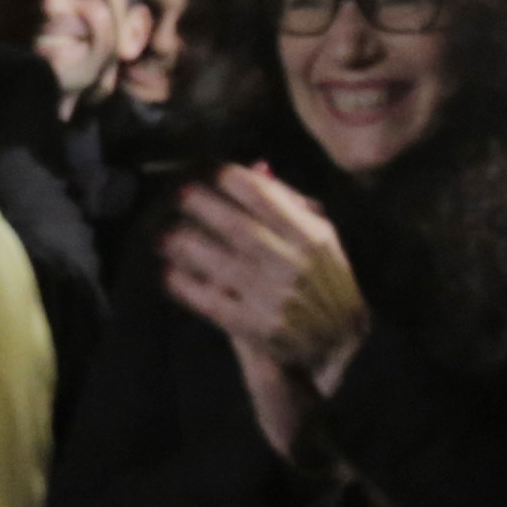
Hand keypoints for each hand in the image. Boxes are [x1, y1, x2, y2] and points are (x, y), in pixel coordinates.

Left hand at [163, 167, 369, 454]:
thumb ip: (288, 203)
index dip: (234, 181)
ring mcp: (275, 298)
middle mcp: (294, 265)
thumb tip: (257, 166)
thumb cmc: (325, 278)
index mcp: (312, 237)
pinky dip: (188, 287)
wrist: (342, 340)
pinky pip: (214, 304)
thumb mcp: (320, 236)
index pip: (267, 199)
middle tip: (179, 193)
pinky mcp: (259, 328)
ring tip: (165, 235)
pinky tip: (170, 273)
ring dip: (187, 245)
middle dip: (204, 206)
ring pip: (221, 265)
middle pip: (238, 228)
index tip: (212, 171)